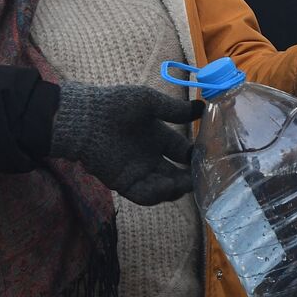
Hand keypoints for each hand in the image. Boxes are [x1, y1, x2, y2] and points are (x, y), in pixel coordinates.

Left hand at [51, 83, 199, 205]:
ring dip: (177, 188)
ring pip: (164, 187)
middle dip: (190, 177)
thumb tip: (202, 107)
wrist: (85, 119)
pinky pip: (145, 195)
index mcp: (157, 137)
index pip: (182, 150)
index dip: (195, 155)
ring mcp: (138, 171)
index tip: (210, 157)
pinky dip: (159, 194)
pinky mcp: (124, 183)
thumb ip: (174, 110)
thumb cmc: (116, 105)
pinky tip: (169, 187)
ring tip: (188, 184)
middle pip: (176, 173)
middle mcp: (150, 156)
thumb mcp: (148, 102)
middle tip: (204, 178)